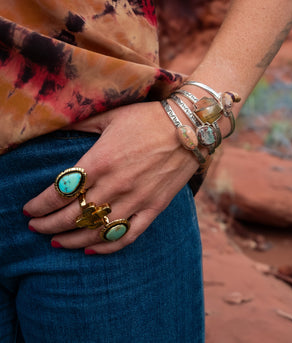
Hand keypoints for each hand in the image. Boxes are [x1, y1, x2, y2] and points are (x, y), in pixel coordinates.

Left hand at [23, 101, 199, 253]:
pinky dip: (107, 247)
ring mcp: (136, 199)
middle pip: (73, 215)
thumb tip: (58, 126)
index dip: (40, 204)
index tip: (29, 209)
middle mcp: (115, 185)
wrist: (189, 126)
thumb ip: (82, 124)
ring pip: (96, 231)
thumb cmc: (147, 117)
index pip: (60, 192)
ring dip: (71, 240)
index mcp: (100, 161)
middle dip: (48, 225)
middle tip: (35, 228)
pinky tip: (91, 248)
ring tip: (56, 242)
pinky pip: (127, 236)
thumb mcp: (111, 115)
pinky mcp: (154, 208)